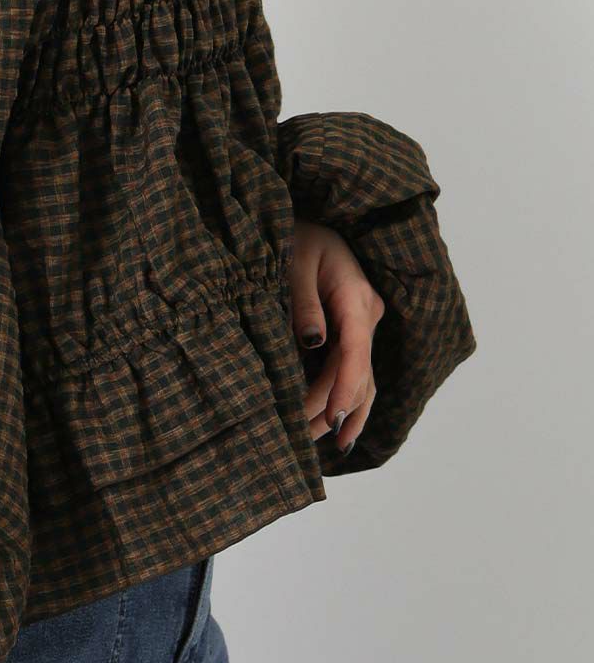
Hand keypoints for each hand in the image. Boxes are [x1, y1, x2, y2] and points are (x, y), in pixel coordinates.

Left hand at [287, 217, 382, 454]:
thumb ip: (302, 301)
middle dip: (333, 407)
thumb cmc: (298, 235)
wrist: (309, 221)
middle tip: (303, 436)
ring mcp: (363, 324)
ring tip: (320, 441)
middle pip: (359, 373)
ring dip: (342, 410)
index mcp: (356, 298)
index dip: (345, 389)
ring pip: (363, 378)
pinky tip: (336, 425)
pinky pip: (354, 370)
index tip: (332, 418)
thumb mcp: (294, 261)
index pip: (356, 354)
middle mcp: (368, 315)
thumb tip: (312, 342)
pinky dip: (346, 397)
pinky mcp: (352, 330)